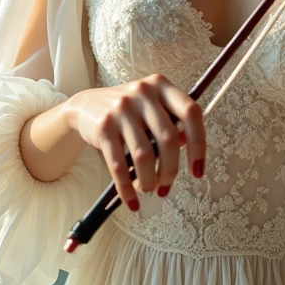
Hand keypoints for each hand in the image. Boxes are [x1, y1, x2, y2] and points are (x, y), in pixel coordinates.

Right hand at [67, 73, 205, 210]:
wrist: (86, 106)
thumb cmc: (129, 111)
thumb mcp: (152, 108)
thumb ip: (172, 123)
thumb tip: (189, 149)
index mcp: (162, 85)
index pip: (191, 113)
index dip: (199, 144)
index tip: (198, 171)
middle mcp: (144, 92)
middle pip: (168, 138)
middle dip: (170, 170)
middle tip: (166, 187)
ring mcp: (122, 107)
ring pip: (145, 154)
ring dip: (149, 180)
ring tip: (149, 189)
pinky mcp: (104, 125)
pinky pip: (119, 164)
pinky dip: (127, 188)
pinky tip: (132, 200)